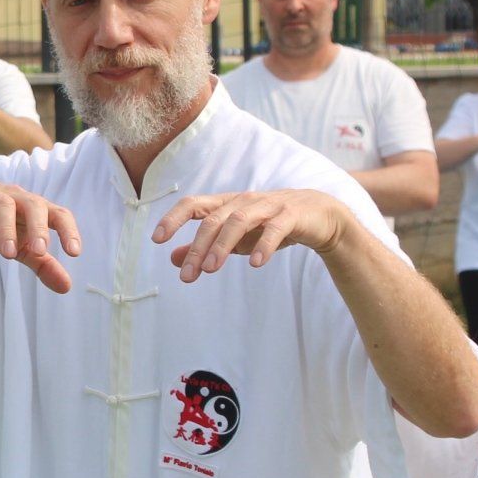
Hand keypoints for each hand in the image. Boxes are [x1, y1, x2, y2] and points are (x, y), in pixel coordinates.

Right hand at [0, 177, 81, 292]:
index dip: (68, 230)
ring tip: (8, 255)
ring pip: (3, 206)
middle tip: (40, 252)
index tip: (74, 253)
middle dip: (39, 228)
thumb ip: (43, 264)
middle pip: (34, 205)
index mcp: (35, 209)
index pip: (58, 214)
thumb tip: (67, 287)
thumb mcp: (21, 245)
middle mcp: (16, 198)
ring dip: (7, 229)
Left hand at [152, 189, 351, 282]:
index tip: (157, 239)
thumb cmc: (270, 225)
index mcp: (227, 205)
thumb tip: (173, 259)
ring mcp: (268, 205)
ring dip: (223, 245)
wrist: (320, 216)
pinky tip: (255, 264)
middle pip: (213, 220)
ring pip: (239, 220)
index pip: (193, 205)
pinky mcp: (292, 215)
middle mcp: (244, 201)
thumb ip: (205, 247)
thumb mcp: (235, 238)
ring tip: (212, 269)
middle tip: (188, 276)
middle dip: (198, 247)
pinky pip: (275, 228)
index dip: (173, 218)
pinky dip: (264, 245)